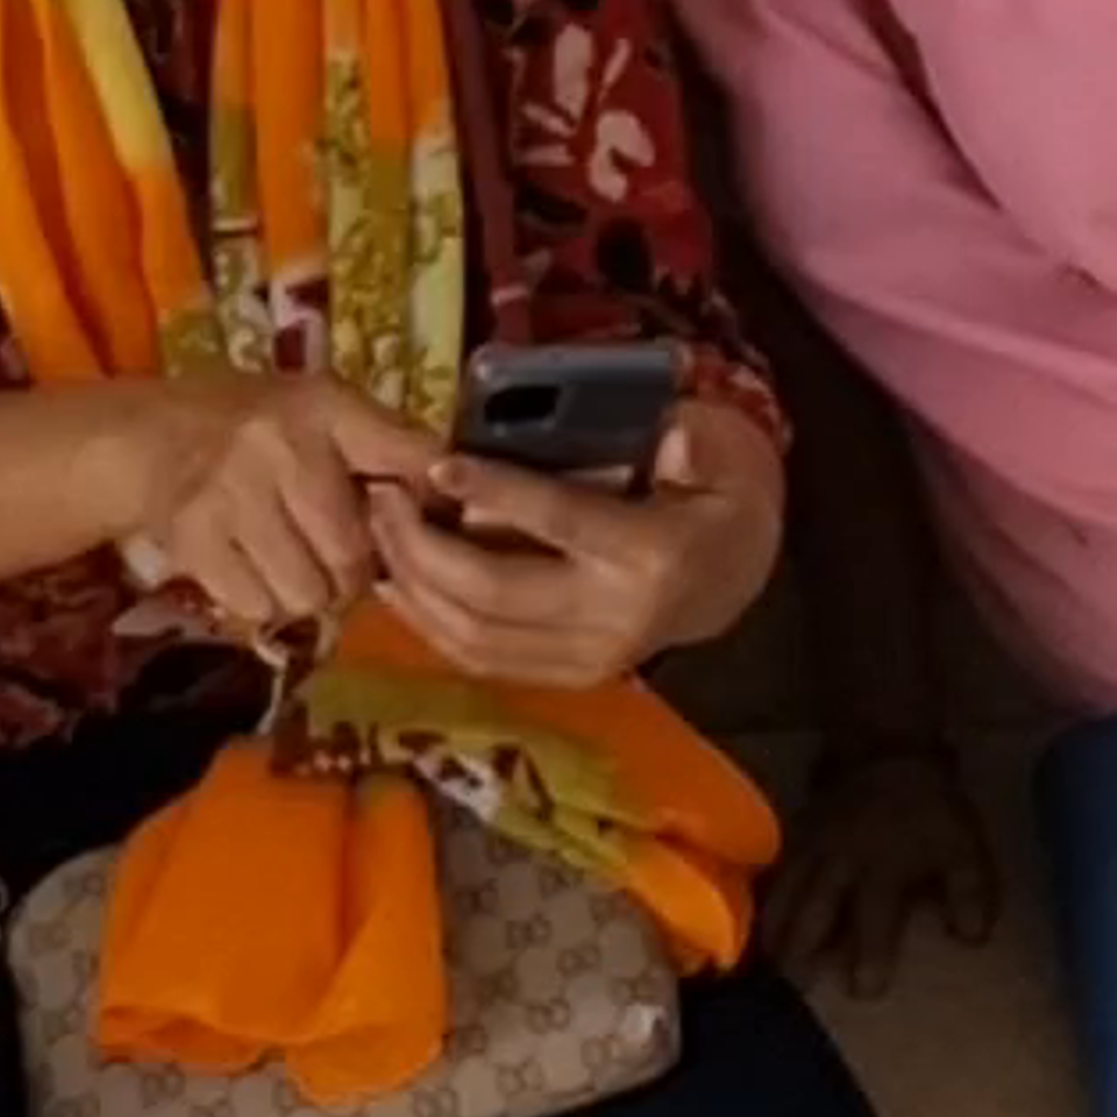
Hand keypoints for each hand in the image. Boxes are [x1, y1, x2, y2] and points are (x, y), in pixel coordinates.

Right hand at [131, 372, 445, 650]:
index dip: (424, 505)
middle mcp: (280, 445)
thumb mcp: (321, 412)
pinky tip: (254, 569)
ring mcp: (232, 494)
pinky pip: (258, 607)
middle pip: (351, 555)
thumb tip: (452, 499)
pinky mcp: (196, 540)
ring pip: (306, 592)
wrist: (150, 438)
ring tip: (294, 563)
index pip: (405, 457)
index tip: (426, 525)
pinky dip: (262, 602)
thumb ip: (385, 446)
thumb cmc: (253, 427)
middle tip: (336, 559)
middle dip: (351, 572)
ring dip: (307, 593)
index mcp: (324, 406)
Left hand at [361, 403, 765, 692]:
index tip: (437, 463)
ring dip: (416, 590)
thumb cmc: (722, 496)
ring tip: (378, 534)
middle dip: (425, 549)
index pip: (560, 521)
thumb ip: (693, 444)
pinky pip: (485, 661)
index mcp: (650, 555)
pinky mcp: (570, 678)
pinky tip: (399, 585)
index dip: (496, 492)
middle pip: (497, 593)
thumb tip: (670, 438)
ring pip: (479, 638)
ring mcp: (589, 659)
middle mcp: (614, 618)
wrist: (739, 576)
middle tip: (382, 495)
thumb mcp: (724, 454)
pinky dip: (432, 626)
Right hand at [766, 743, 999, 999]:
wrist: (889, 747)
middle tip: (790, 991)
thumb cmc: (928, 806)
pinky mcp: (797, 832)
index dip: (870, 955)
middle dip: (802, 951)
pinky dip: (766, 896)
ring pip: (787, 891)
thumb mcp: (962, 846)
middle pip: (815, 910)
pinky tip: (757, 919)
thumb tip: (972, 938)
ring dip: (775, 929)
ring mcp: (813, 846)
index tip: (862, 992)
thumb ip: (968, 891)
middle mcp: (840, 862)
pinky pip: (776, 869)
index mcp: (881, 868)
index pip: (874, 918)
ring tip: (763, 965)